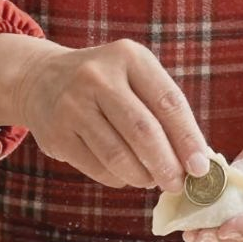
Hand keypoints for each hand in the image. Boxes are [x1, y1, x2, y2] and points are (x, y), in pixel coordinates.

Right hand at [0, 33, 207, 191]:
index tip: (201, 167)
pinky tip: (125, 175)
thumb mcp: (134, 77)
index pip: (168, 101)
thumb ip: (164, 111)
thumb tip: (198, 159)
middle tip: (178, 184)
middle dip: (167, 165)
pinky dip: (119, 179)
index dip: (188, 139)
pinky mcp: (57, 134)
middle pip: (143, 131)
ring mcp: (73, 105)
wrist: (41, 80)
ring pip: (119, 155)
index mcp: (129, 57)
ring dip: (143, 176)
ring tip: (153, 180)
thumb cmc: (106, 84)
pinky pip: (98, 168)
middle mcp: (98, 77)